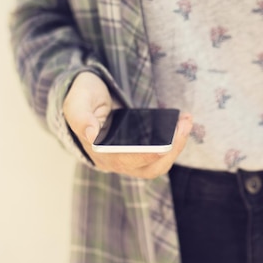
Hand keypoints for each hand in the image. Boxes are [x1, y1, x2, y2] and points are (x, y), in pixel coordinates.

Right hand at [63, 71, 191, 178]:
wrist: (89, 95)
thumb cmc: (82, 98)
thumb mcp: (76, 102)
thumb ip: (80, 117)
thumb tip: (90, 134)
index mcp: (98, 153)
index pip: (126, 162)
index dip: (147, 155)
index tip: (165, 144)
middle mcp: (115, 161)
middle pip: (149, 167)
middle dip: (171, 149)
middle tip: (185, 124)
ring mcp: (130, 158)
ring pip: (158, 163)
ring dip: (176, 146)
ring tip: (186, 122)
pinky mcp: (141, 150)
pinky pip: (161, 153)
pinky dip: (174, 141)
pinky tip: (182, 122)